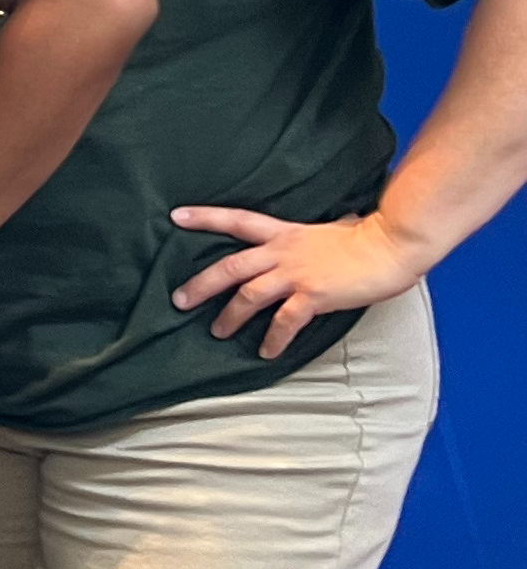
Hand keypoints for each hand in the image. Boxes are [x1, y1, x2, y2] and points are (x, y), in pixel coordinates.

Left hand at [169, 203, 429, 358]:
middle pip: (230, 267)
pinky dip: (272, 339)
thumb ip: (309, 237)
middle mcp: (283, 252)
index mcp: (284, 233)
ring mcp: (297, 274)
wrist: (392, 245)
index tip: (176, 216)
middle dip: (201, 285)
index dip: (205, 218)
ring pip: (248, 296)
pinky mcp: (314, 295)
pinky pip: (284, 321)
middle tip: (179, 301)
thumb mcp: (328, 228)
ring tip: (218, 332)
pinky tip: (266, 351)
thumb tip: (316, 233)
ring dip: (229, 317)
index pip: (237, 220)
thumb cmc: (367, 237)